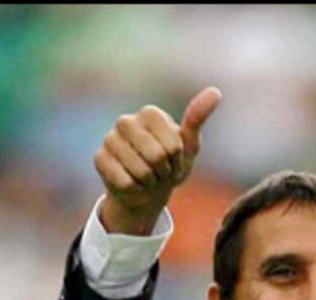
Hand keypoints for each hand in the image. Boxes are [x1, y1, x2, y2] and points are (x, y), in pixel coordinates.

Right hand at [95, 86, 222, 234]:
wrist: (148, 189)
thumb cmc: (171, 164)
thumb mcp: (189, 145)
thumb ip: (198, 118)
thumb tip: (216, 92)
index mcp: (150, 113)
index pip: (173, 145)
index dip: (177, 159)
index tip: (174, 159)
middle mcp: (126, 121)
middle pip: (156, 156)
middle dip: (164, 172)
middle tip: (161, 171)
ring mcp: (110, 139)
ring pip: (141, 172)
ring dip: (151, 183)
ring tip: (149, 178)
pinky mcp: (99, 159)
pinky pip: (126, 183)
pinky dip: (136, 191)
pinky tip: (134, 185)